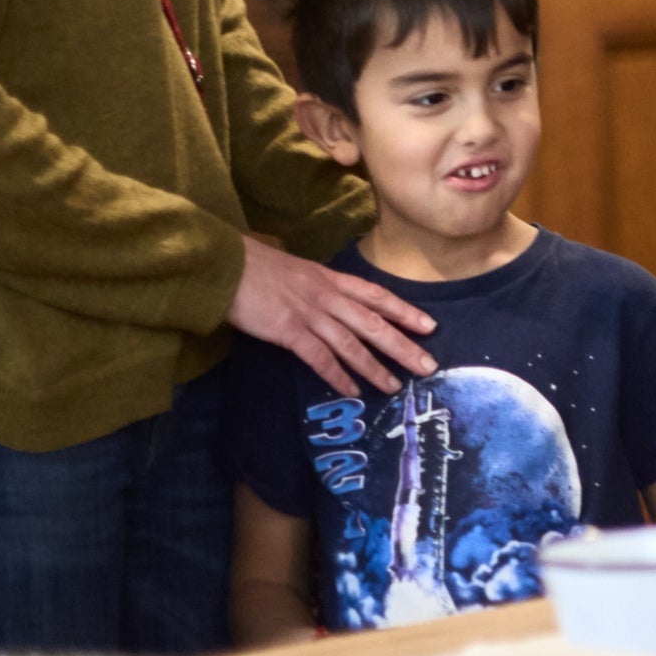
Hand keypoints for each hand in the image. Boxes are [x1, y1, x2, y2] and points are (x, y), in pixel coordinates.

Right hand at [228, 236, 437, 395]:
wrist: (226, 265)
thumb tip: (336, 303)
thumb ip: (320, 287)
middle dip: (403, 346)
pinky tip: (351, 390)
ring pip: (352, 344)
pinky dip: (337, 375)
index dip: (405, 311)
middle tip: (428, 366)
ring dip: (375, 368)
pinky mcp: (289, 330)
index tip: (429, 326)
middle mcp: (328, 296)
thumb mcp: (299, 271)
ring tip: (394, 387)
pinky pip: (319, 357)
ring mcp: (310, 313)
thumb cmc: (258, 267)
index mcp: (331, 279)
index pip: (377, 296)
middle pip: (374, 323)